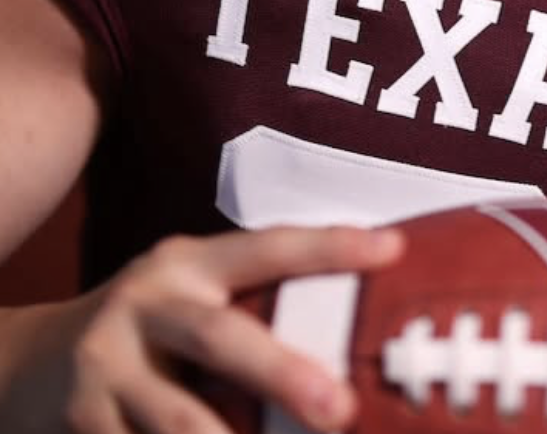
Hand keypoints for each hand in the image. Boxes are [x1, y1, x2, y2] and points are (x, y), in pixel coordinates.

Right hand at [4, 223, 403, 433]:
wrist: (29, 362)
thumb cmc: (149, 329)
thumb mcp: (190, 298)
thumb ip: (250, 306)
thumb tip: (356, 334)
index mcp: (188, 263)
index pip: (268, 247)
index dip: (328, 247)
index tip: (392, 251)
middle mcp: (147, 304)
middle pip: (220, 338)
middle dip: (282, 373)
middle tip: (340, 410)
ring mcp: (106, 367)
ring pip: (175, 420)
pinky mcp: (82, 423)